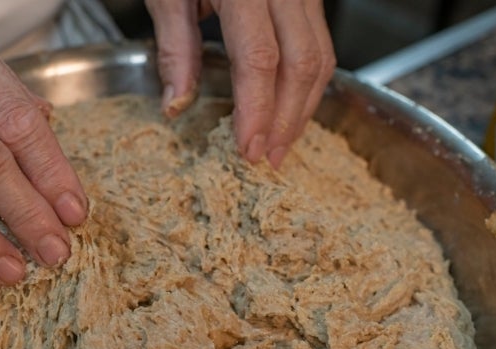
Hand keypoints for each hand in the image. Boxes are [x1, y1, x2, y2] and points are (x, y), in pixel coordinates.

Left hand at [145, 0, 335, 167]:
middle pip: (303, 63)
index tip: (247, 149)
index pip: (260, 59)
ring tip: (280, 143)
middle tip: (267, 159)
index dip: (256, 110)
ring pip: (321, 56)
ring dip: (303, 107)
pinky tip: (289, 107)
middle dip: (287, 119)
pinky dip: (306, 82)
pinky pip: (319, 42)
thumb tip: (177, 105)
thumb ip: (175, 46)